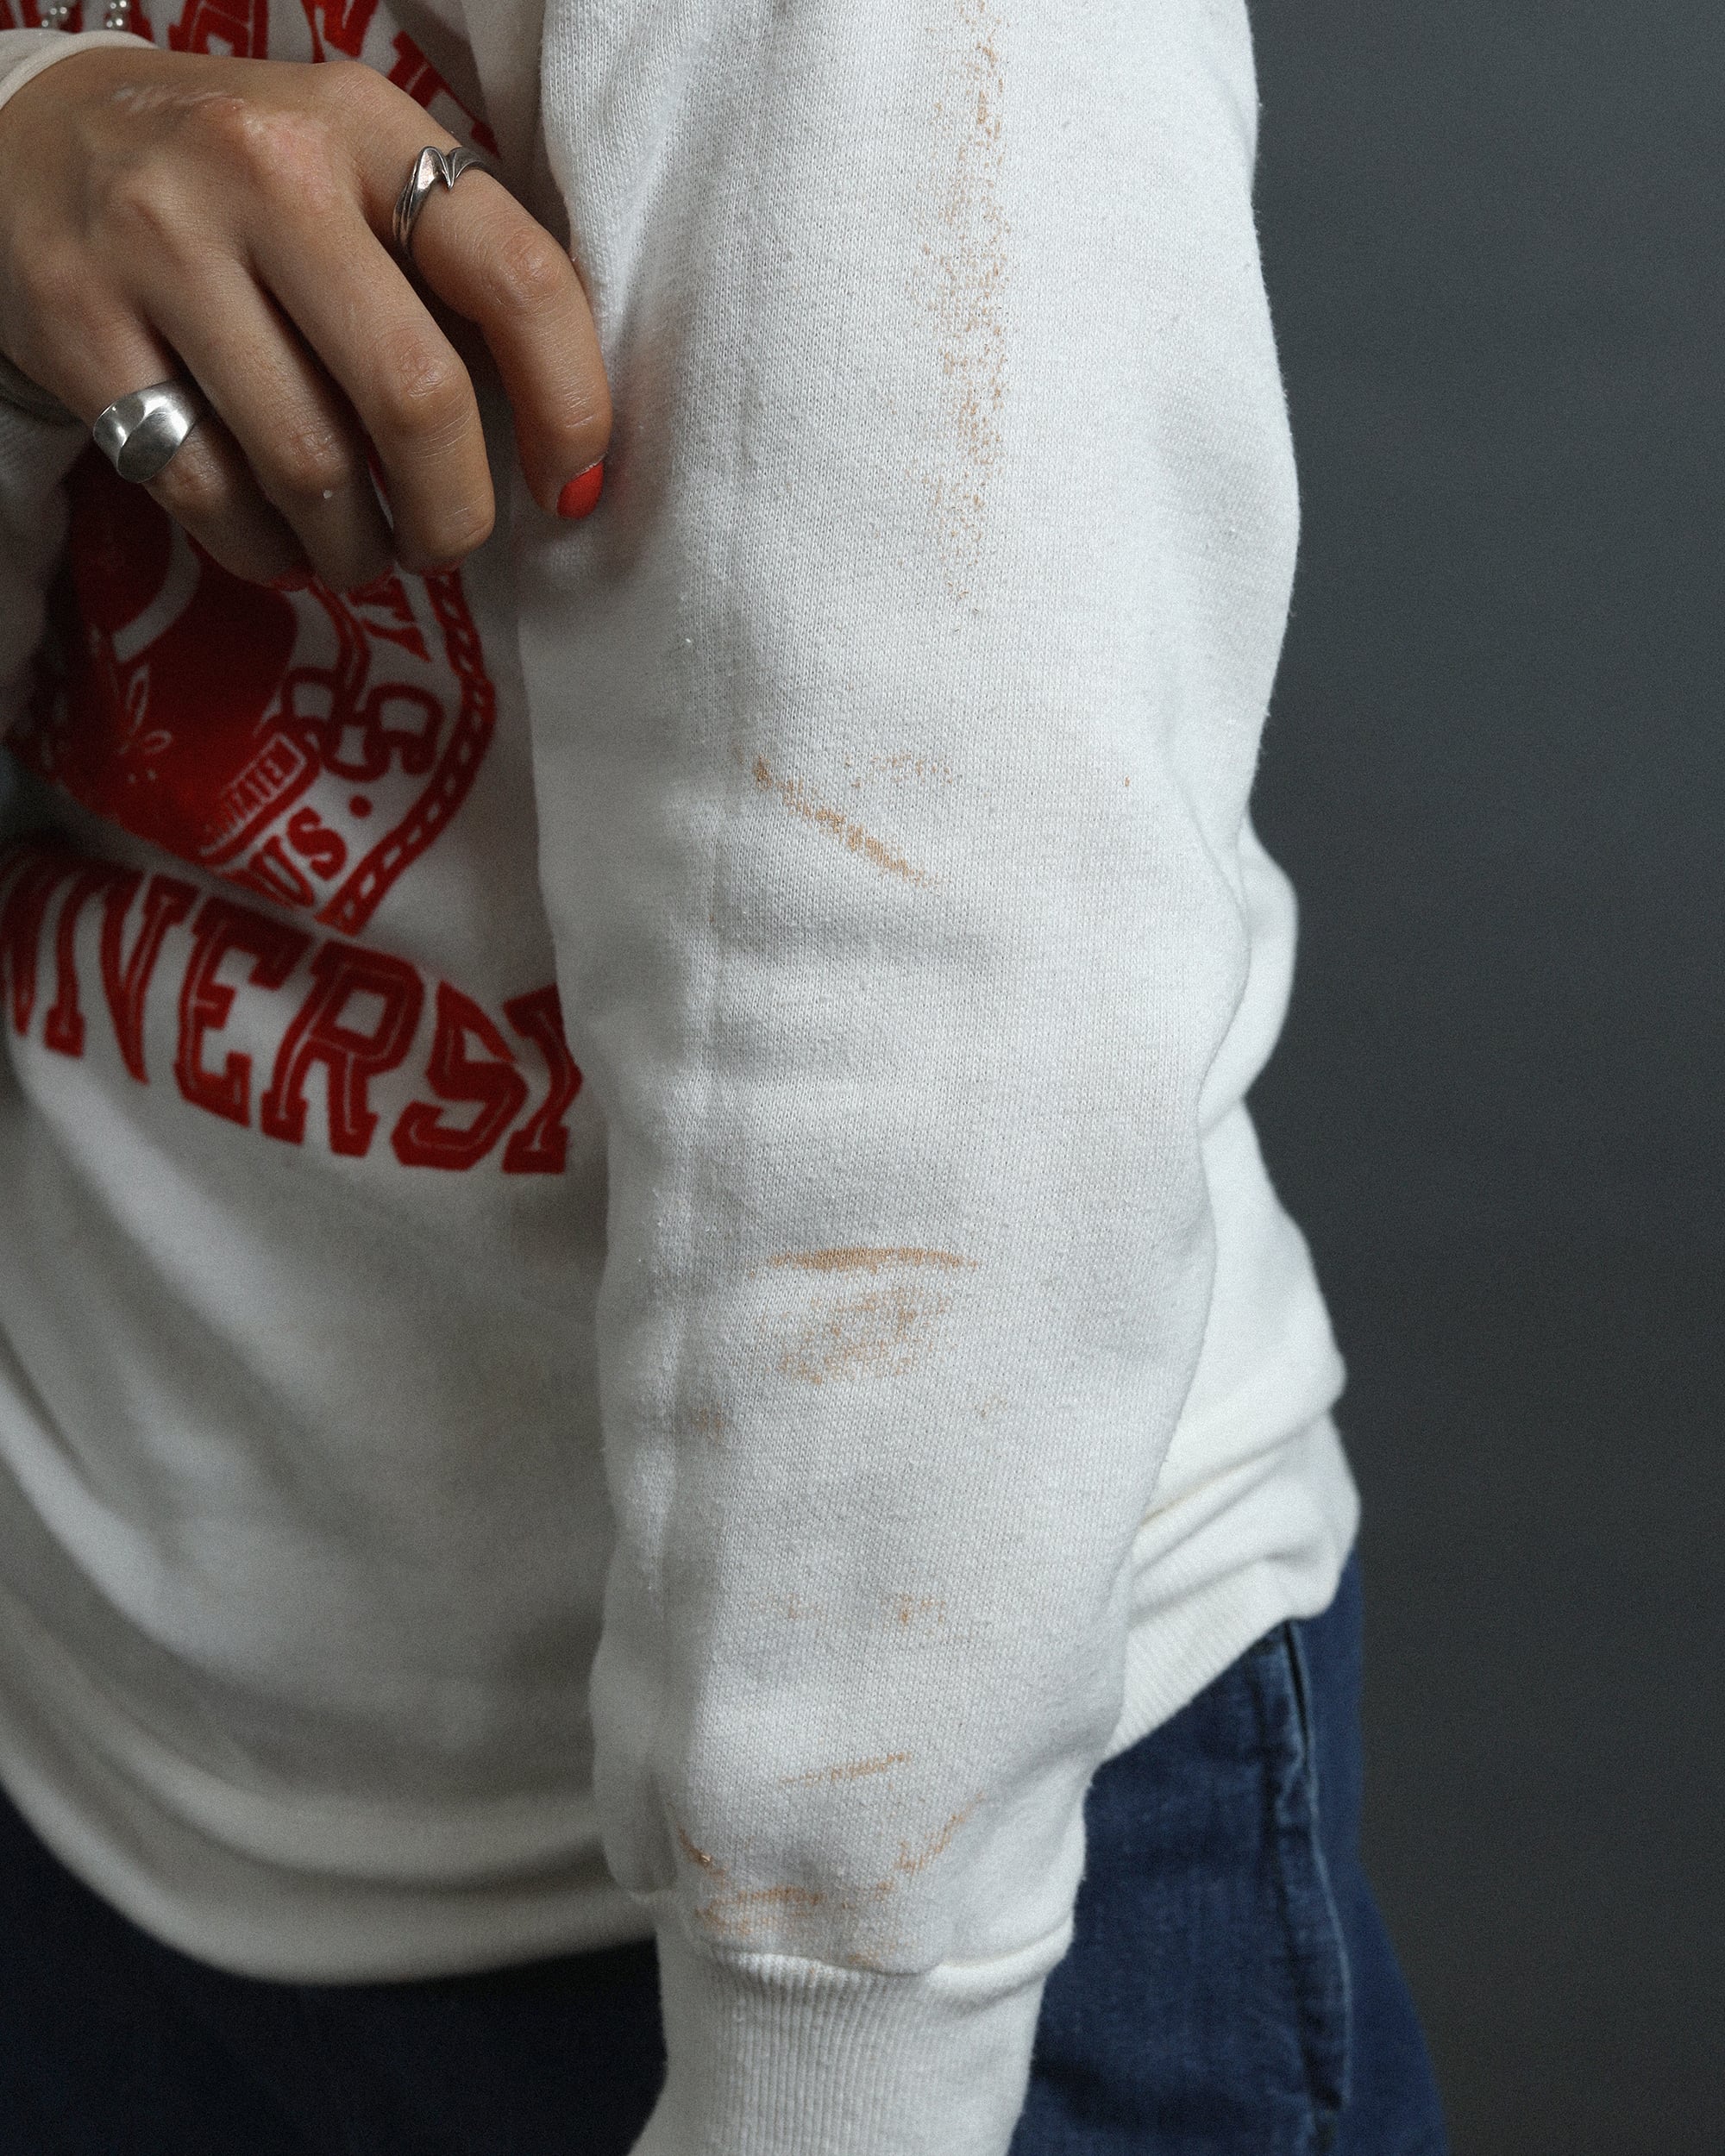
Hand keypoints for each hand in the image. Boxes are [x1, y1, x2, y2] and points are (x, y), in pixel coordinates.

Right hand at [0, 46, 610, 588]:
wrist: (34, 140)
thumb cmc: (249, 188)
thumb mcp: (358, 172)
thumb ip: (457, 273)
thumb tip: (563, 440)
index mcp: (367, 128)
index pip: (519, 278)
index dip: (570, 408)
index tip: (567, 484)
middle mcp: (264, 172)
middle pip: (415, 397)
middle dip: (452, 511)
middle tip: (447, 541)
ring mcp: (160, 246)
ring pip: (310, 467)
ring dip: (357, 548)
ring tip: (362, 550)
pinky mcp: (79, 327)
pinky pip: (210, 492)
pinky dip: (265, 549)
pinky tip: (281, 539)